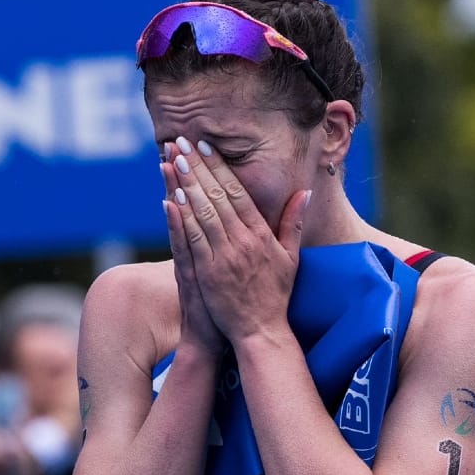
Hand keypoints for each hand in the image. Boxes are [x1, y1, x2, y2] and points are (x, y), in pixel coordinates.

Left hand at [166, 137, 309, 344]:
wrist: (260, 332)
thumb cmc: (275, 296)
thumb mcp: (291, 257)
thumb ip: (294, 223)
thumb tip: (305, 192)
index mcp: (261, 235)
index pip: (237, 192)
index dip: (220, 167)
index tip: (206, 146)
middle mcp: (242, 242)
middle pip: (216, 197)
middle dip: (197, 167)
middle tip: (181, 142)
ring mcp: (222, 258)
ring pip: (201, 214)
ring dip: (184, 186)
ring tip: (170, 161)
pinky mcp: (206, 274)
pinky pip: (191, 241)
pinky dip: (179, 219)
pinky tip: (168, 199)